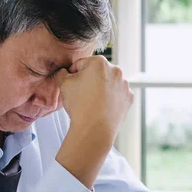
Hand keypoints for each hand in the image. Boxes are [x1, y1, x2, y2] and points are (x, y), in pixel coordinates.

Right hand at [54, 57, 133, 188]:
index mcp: (99, 62)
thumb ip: (62, 73)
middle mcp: (116, 70)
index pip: (81, 64)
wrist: (95, 129)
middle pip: (97, 72)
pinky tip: (102, 107)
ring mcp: (124, 85)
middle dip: (89, 80)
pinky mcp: (129, 98)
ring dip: (101, 89)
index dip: (73, 74)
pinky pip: (117, 95)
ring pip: (108, 83)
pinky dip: (111, 99)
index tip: (72, 85)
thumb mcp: (64, 84)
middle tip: (82, 94)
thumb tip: (64, 72)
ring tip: (92, 102)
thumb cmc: (80, 105)